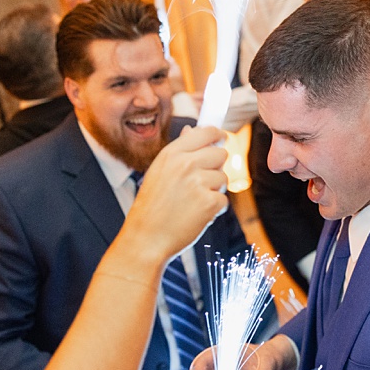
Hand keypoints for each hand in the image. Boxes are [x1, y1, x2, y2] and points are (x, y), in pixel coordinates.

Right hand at [123, 125, 226, 264]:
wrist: (146, 239)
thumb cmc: (152, 207)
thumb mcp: (159, 172)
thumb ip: (179, 151)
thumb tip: (192, 129)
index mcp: (171, 153)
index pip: (206, 132)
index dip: (217, 135)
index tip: (221, 138)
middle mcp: (185, 164)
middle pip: (220, 154)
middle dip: (215, 168)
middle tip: (200, 184)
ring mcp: (198, 183)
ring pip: (223, 178)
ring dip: (214, 191)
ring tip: (192, 202)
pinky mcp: (209, 202)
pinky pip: (223, 200)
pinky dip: (214, 210)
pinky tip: (196, 215)